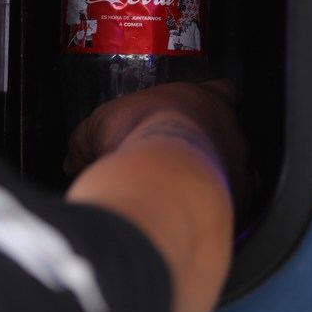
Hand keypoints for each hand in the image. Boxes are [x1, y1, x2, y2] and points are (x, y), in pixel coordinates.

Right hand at [65, 80, 253, 223]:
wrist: (164, 182)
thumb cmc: (137, 139)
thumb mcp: (98, 130)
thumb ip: (86, 142)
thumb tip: (71, 159)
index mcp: (202, 100)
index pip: (222, 90)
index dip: (215, 98)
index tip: (204, 105)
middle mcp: (229, 131)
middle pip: (232, 132)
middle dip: (212, 144)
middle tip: (184, 158)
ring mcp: (239, 168)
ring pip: (240, 172)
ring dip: (219, 180)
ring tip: (190, 193)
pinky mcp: (240, 205)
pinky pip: (236, 209)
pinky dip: (219, 214)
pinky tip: (197, 221)